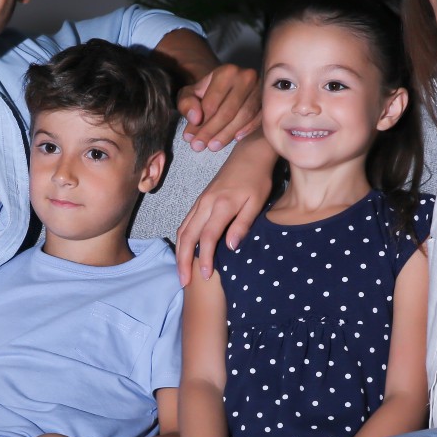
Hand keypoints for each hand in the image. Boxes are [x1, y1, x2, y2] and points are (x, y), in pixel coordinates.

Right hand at [174, 157, 271, 285]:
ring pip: (182, 229)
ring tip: (182, 271)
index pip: (208, 237)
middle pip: (187, 236)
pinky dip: (182, 239)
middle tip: (184, 281)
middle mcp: (205, 204)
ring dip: (180, 252)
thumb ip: (242, 224)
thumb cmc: (257, 179)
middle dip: (183, 261)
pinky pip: (185, 222)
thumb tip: (231, 247)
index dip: (206, 259)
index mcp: (221, 205)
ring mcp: (200, 201)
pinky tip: (185, 251)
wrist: (249, 155)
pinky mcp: (200, 201)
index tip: (206, 276)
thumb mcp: (256, 202)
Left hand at [176, 63, 260, 151]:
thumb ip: (187, 104)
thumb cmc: (208, 92)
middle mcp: (246, 77)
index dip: (200, 123)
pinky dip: (248, 130)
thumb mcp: (190, 94)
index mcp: (226, 72)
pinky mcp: (269, 100)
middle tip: (199, 146)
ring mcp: (261, 89)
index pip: (212, 103)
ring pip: (244, 117)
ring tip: (213, 146)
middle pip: (228, 111)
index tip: (190, 139)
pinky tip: (236, 139)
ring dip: (227, 134)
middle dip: (211, 131)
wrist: (230, 86)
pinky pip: (259, 119)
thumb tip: (195, 118)